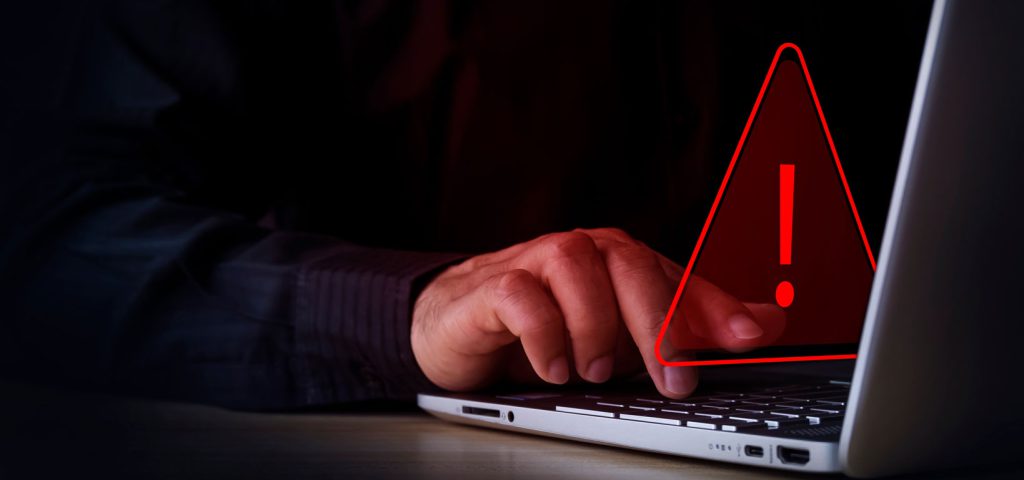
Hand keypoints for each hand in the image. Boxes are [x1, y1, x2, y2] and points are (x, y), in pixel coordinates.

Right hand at [411, 228, 783, 397]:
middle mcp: (582, 253)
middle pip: (629, 264)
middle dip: (658, 324)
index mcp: (618, 260)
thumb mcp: (624, 332)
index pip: (675, 274)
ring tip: (596, 371)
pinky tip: (552, 367)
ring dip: (594, 327)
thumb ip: (690, 327)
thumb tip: (766, 323)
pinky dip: (543, 334)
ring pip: (575, 268)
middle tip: (672, 380)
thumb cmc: (548, 322)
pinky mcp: (492, 286)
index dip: (714, 309)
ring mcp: (534, 263)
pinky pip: (520, 295)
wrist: (461, 321)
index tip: (748, 339)